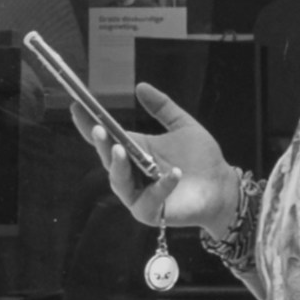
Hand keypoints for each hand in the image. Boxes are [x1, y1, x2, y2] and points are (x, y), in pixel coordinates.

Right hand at [88, 83, 244, 233]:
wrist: (222, 187)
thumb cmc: (202, 159)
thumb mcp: (183, 126)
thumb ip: (163, 107)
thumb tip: (140, 86)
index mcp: (134, 150)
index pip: (105, 137)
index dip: (88, 124)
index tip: (77, 106)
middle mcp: (131, 173)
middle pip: (108, 159)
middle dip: (101, 144)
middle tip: (98, 129)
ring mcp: (138, 194)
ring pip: (119, 182)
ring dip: (118, 166)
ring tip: (120, 150)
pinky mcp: (152, 212)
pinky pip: (149, 201)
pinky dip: (159, 187)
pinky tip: (172, 173)